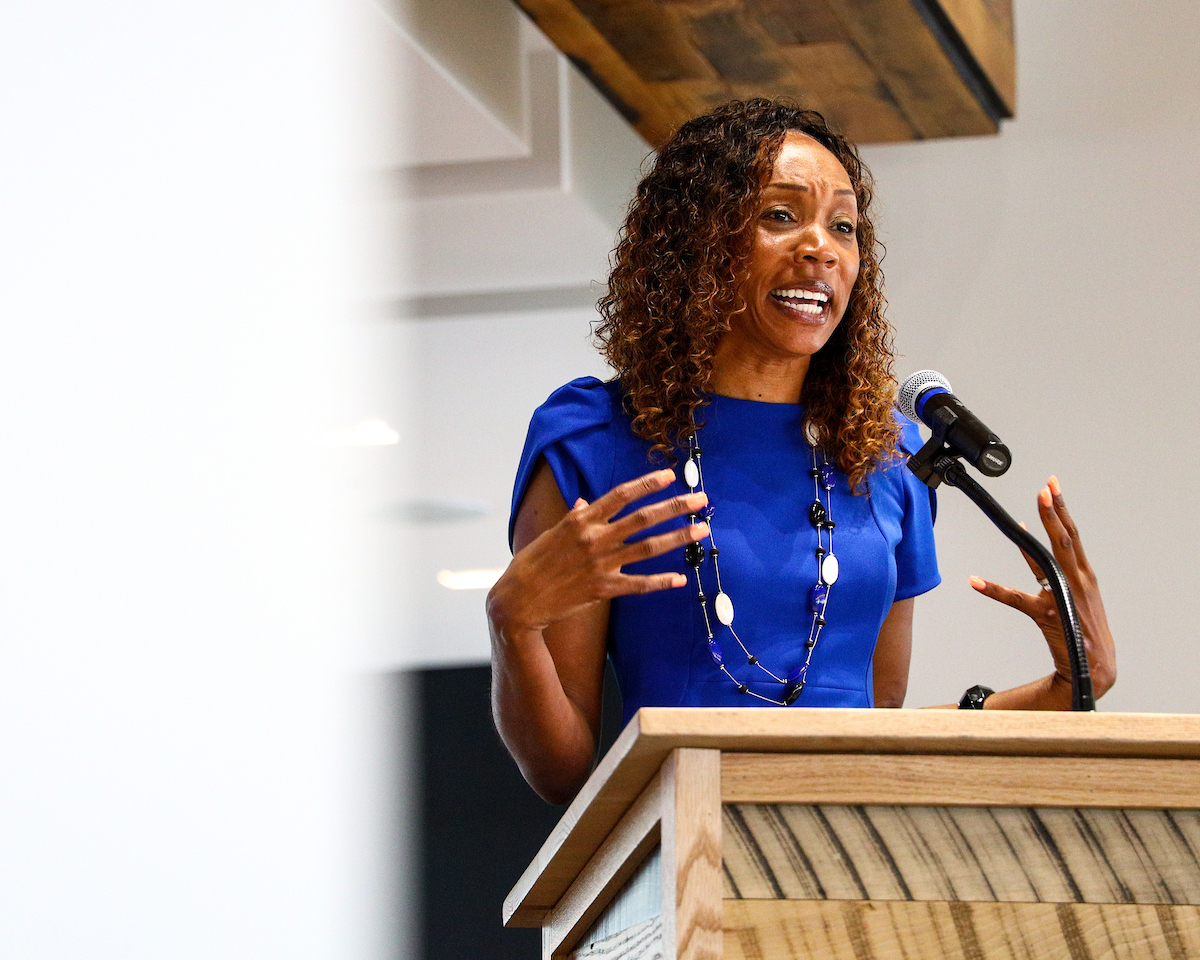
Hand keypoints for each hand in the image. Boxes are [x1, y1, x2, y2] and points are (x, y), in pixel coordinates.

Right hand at [491, 468, 709, 634]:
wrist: (519, 599)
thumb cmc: (532, 563)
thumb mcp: (553, 533)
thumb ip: (574, 516)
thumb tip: (586, 500)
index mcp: (582, 520)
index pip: (621, 495)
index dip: (647, 484)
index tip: (669, 476)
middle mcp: (595, 538)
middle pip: (643, 518)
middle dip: (675, 507)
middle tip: (701, 500)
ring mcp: (601, 564)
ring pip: (648, 547)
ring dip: (678, 538)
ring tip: (701, 531)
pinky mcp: (603, 589)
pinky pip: (638, 584)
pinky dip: (660, 581)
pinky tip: (681, 578)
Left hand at [968, 476, 1115, 698]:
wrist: (1093, 666)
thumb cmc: (1082, 626)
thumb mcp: (1075, 592)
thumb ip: (1057, 568)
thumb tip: (1035, 542)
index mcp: (1084, 574)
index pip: (1071, 535)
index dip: (1061, 510)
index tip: (1052, 487)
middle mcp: (1077, 581)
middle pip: (1065, 541)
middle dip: (1055, 513)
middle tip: (1046, 488)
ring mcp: (1063, 598)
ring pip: (1046, 562)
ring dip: (1032, 542)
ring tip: (1020, 522)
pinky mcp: (1046, 615)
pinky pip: (1015, 599)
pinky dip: (994, 589)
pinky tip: (976, 581)